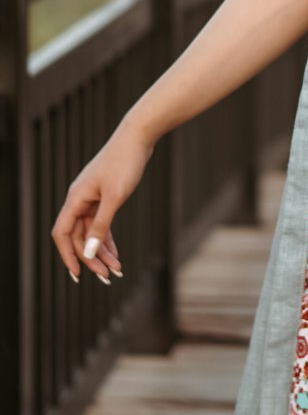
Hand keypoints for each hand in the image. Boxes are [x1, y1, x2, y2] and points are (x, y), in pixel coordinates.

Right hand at [51, 121, 154, 283]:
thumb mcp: (115, 197)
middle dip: (91, 258)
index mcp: (76, 199)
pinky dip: (107, 238)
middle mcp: (80, 199)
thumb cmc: (125, 163)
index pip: (62, 234)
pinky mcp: (104, 195)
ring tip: (116, 270)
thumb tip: (88, 252)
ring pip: (91, 232)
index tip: (78, 275)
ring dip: (101, 251)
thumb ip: (101, 225)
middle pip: (78, 236)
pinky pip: (101, 223)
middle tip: (108, 277)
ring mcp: (92, 197)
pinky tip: (116, 253)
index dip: (67, 255)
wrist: (138, 137)